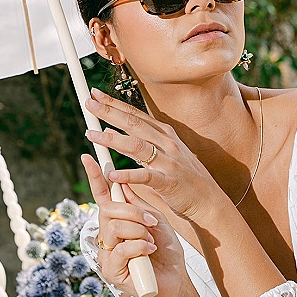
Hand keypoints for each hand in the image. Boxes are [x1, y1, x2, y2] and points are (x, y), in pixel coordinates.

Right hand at [81, 153, 196, 296]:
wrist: (177, 282)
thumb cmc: (166, 252)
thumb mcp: (155, 221)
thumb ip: (137, 205)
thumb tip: (121, 183)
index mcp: (118, 222)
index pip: (102, 195)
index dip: (95, 176)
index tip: (88, 155)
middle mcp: (108, 236)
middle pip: (108, 210)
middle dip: (132, 211)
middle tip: (151, 221)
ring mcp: (107, 254)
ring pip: (113, 228)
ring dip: (138, 230)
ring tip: (152, 240)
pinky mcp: (111, 271)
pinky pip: (121, 248)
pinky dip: (139, 246)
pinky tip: (149, 251)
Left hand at [84, 88, 225, 222]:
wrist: (208, 200)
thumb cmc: (183, 178)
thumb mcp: (162, 155)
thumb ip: (137, 143)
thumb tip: (111, 131)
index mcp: (164, 134)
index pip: (135, 114)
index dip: (114, 103)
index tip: (95, 95)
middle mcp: (166, 143)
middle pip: (134, 123)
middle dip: (110, 112)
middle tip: (89, 103)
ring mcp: (169, 161)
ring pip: (137, 146)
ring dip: (113, 139)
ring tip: (92, 134)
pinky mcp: (169, 182)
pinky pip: (146, 176)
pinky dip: (129, 175)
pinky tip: (112, 175)